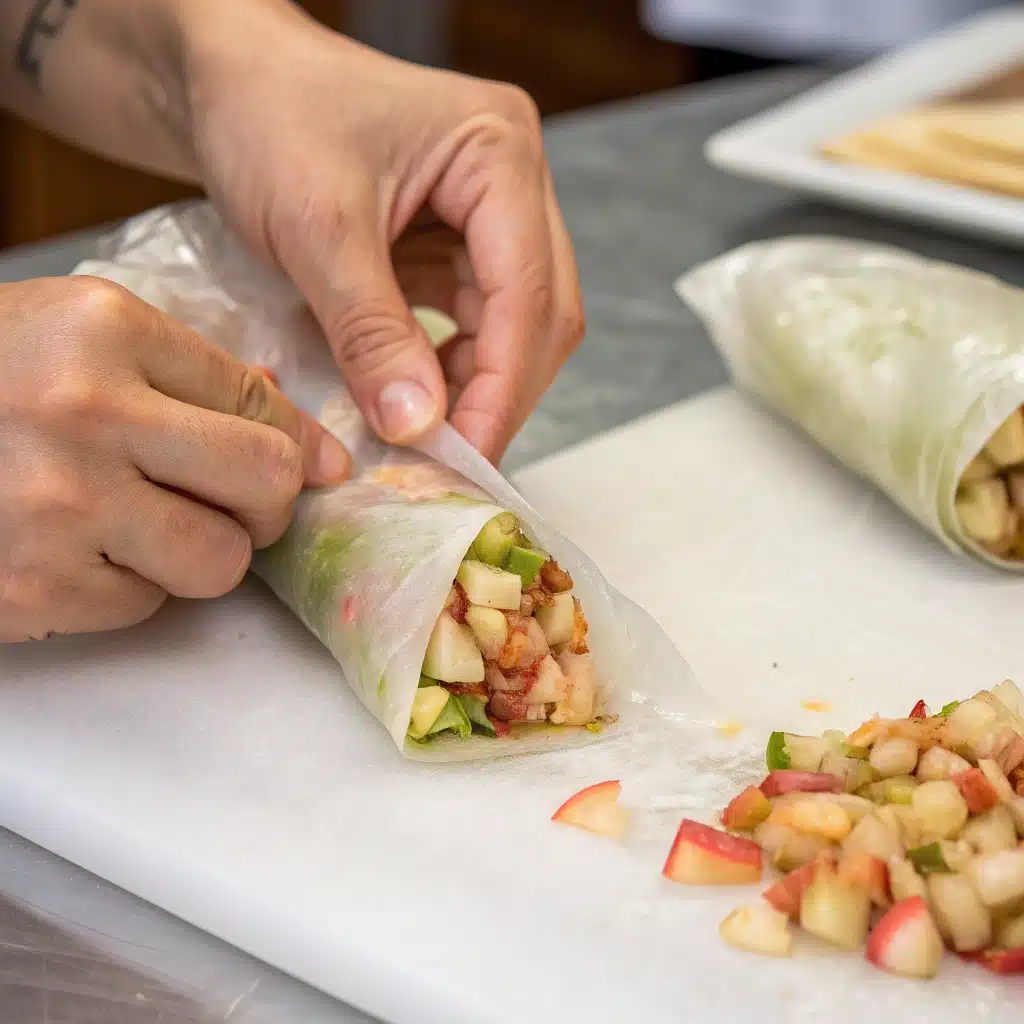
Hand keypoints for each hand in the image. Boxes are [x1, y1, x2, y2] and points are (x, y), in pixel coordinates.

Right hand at [0, 276, 349, 641]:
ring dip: (200, 553)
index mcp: (106, 332)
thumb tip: (291, 417)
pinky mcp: (34, 586)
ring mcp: (58, 506)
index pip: (260, 404)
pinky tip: (75, 548)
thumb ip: (184, 372)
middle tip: (238, 504)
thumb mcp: (72, 336)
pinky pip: (145, 607)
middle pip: (266, 483)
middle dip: (268, 505)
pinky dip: (127, 587)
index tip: (310, 465)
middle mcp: (87, 413)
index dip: (297, 443)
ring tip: (142, 525)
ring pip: (221, 561)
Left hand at [184, 1, 584, 461]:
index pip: (527, 291)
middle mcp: (512, 182)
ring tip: (428, 441)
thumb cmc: (265, 114)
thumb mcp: (316, 227)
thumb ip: (371, 332)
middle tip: (451, 463)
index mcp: (499, 152)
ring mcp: (489, 214)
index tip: (465, 456)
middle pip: (540, 313)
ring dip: (476, 388)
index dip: (503, 385)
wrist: (223, 79)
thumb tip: (418, 429)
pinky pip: (472, 322)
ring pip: (513, 326)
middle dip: (499, 393)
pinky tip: (415, 401)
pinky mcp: (456, 243)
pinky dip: (448, 369)